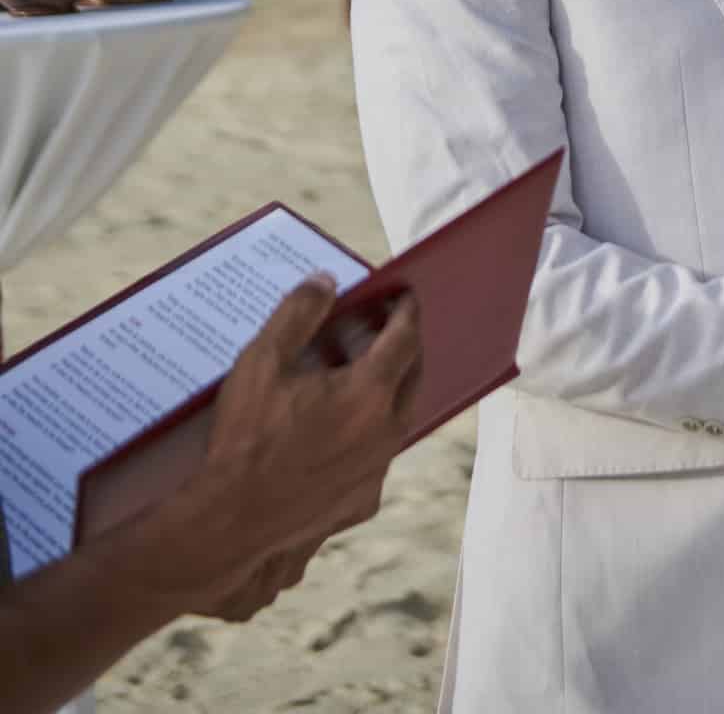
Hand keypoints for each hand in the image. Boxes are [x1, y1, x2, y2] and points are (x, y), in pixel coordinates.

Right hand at [171, 274, 420, 618]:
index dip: (406, 310)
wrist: (230, 524)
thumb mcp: (263, 361)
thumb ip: (299, 311)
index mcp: (370, 392)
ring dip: (384, 390)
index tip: (402, 295)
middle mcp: (386, 431)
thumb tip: (326, 280)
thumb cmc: (246, 438)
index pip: (406, 337)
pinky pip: (376, 455)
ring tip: (350, 375)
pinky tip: (336, 429)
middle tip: (375, 328)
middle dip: (400, 346)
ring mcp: (377, 470)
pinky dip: (366, 432)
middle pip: (411, 375)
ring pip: (396, 417)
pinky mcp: (362, 501)